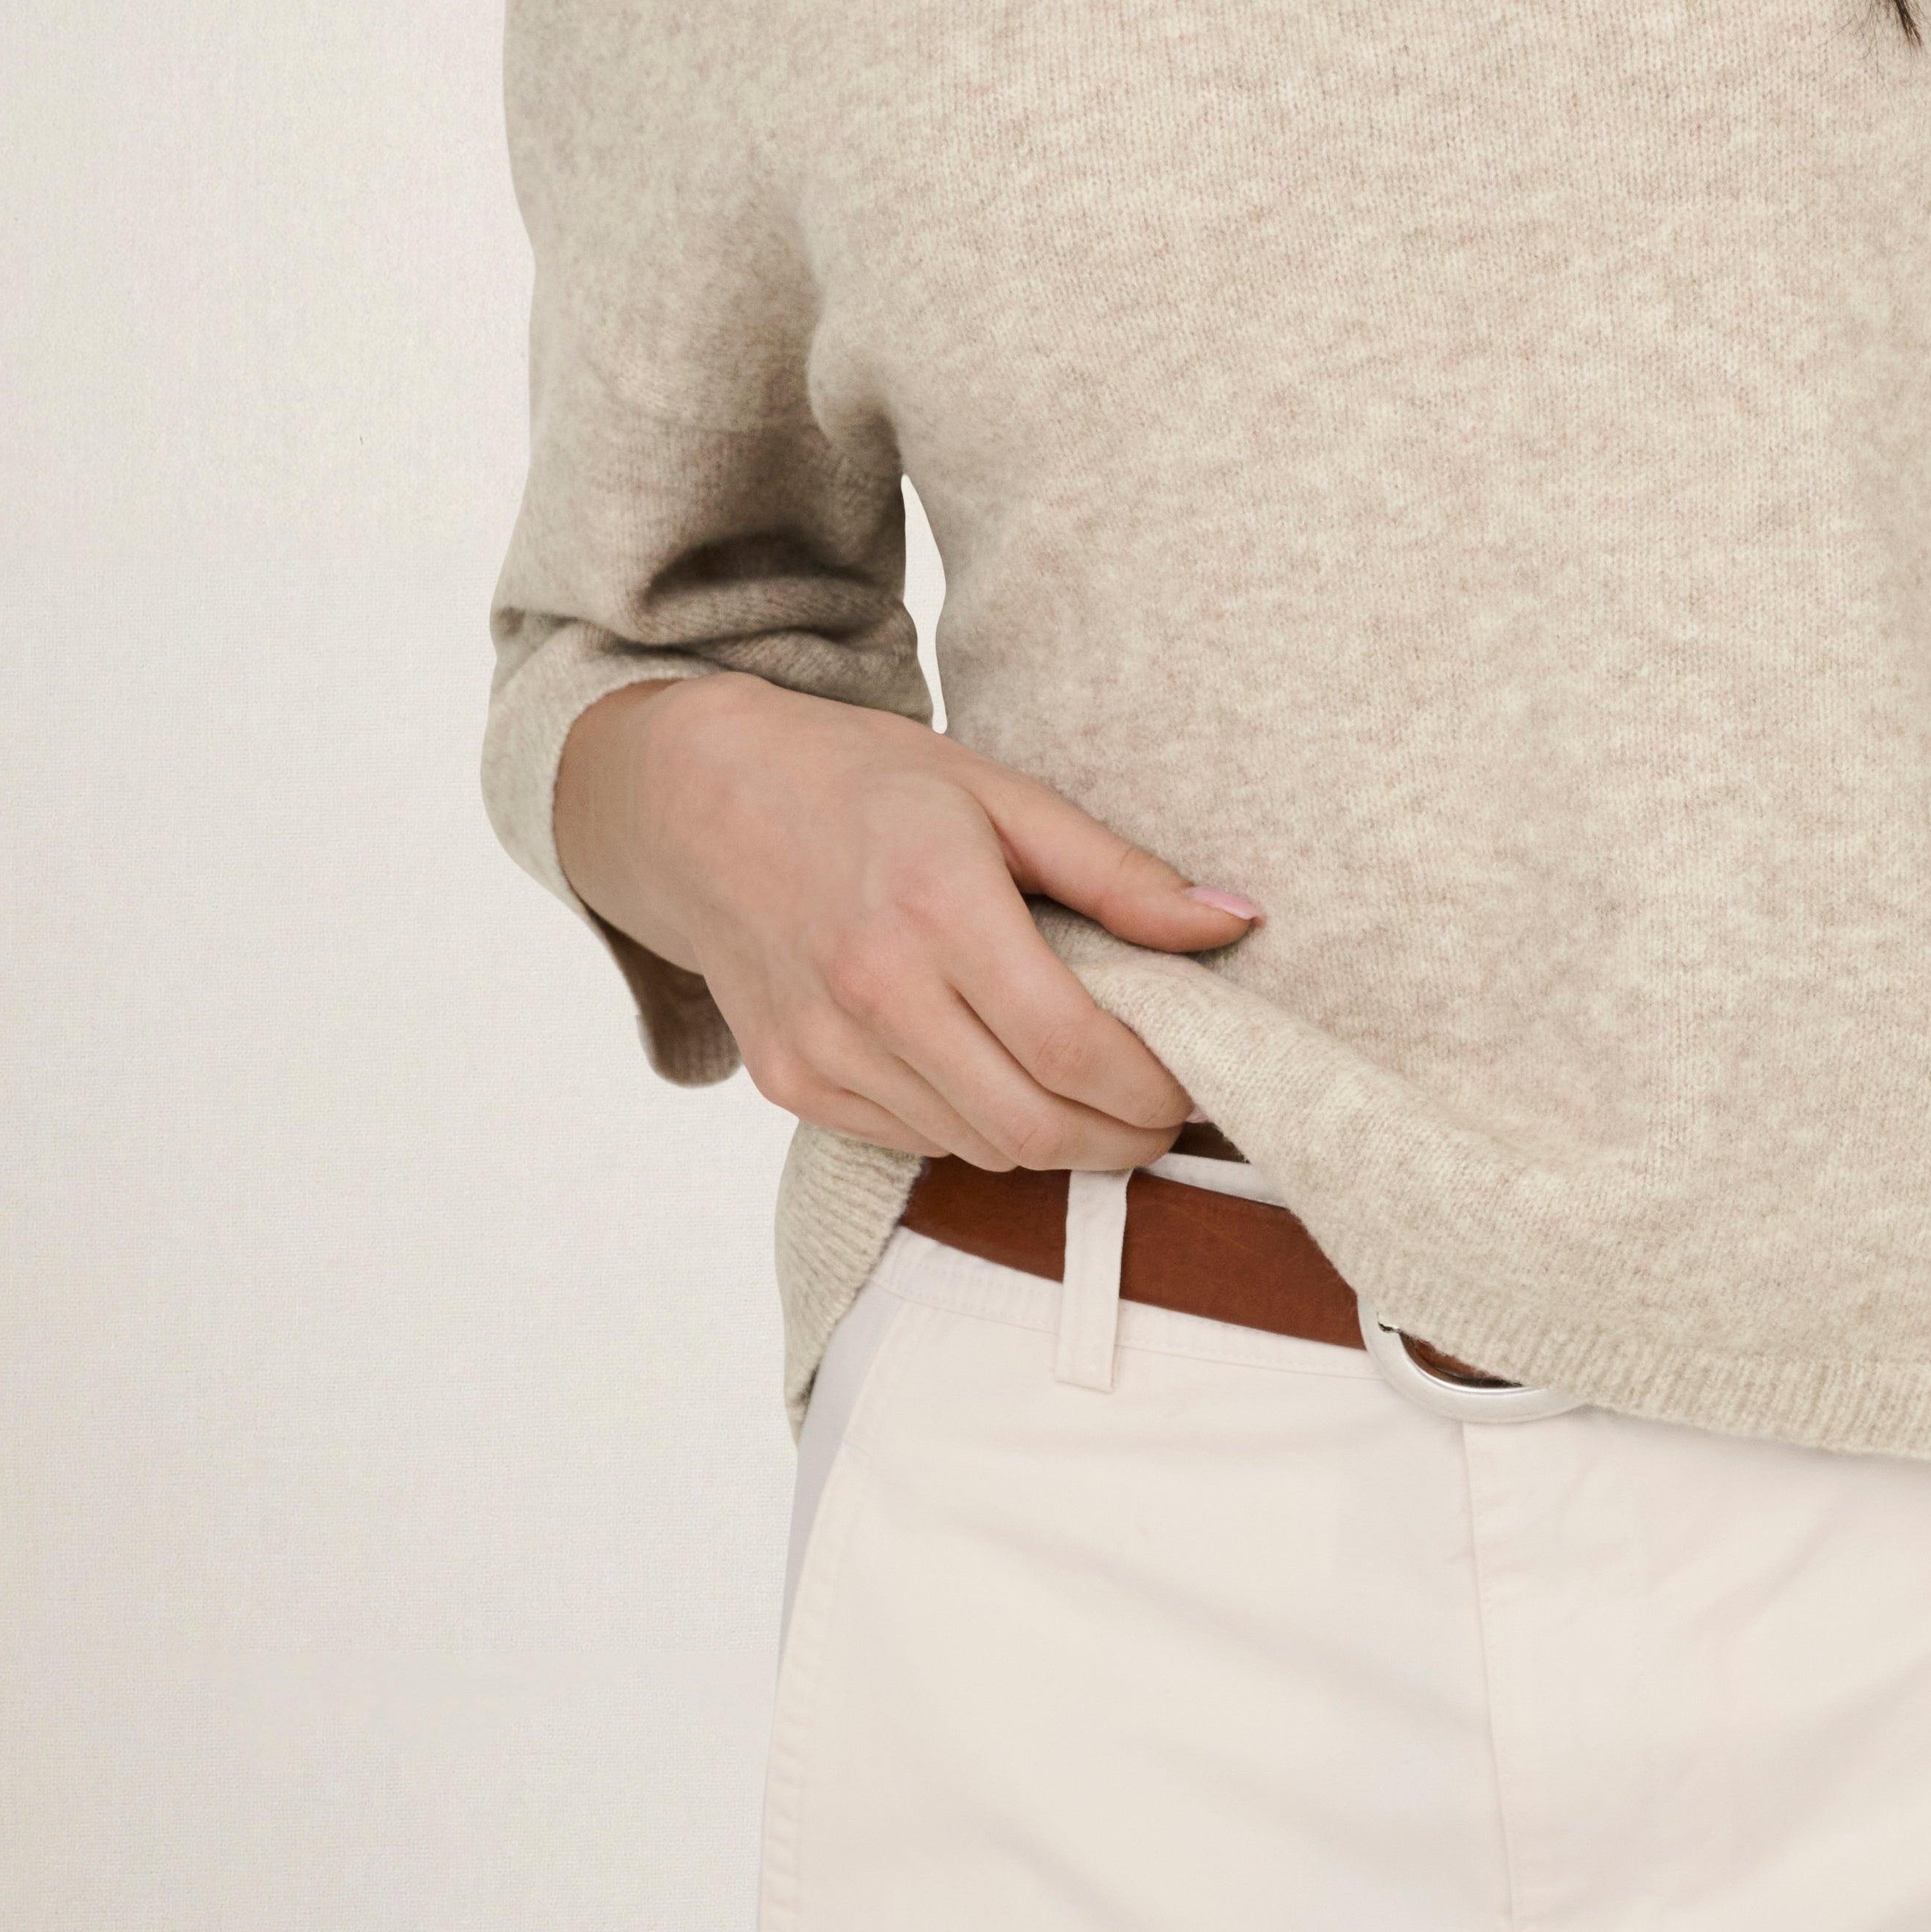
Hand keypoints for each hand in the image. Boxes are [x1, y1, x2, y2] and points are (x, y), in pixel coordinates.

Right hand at [552, 671, 1259, 1169]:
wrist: (694, 800)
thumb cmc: (861, 783)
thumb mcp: (1001, 794)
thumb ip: (1120, 874)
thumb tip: (1236, 924)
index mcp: (937, 905)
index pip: (1073, 1048)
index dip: (1152, 1090)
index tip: (1194, 1085)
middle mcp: (873, 989)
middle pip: (1034, 1125)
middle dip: (1120, 1139)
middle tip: (1163, 1113)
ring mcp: (823, 1047)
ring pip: (978, 1148)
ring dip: (1053, 1139)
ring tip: (1092, 1094)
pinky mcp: (789, 1081)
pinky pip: (913, 1142)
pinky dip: (976, 1130)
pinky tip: (999, 1079)